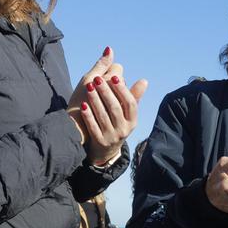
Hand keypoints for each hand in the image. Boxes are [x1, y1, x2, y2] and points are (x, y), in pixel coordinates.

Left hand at [67, 47, 147, 164]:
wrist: (106, 151)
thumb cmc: (117, 125)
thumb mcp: (127, 115)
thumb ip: (133, 97)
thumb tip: (144, 81)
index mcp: (132, 121)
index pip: (130, 103)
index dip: (122, 90)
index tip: (114, 77)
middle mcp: (124, 129)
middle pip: (115, 108)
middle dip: (106, 91)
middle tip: (98, 78)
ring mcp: (111, 137)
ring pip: (103, 116)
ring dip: (95, 100)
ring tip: (89, 87)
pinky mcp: (99, 142)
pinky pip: (93, 127)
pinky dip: (88, 116)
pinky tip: (83, 105)